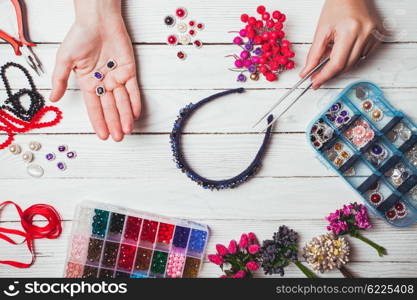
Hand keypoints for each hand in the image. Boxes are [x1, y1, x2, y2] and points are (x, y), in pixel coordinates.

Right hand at [50, 0, 140, 140]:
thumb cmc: (79, 36)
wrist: (97, 20)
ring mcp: (117, 77)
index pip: (94, 107)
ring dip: (125, 116)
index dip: (98, 122)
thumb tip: (52, 100)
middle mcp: (103, 82)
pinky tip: (135, 114)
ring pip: (122, 101)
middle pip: (110, 107)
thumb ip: (60, 80)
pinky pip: (133, 89)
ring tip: (126, 131)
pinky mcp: (129, 70)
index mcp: (88, 82)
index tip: (102, 136)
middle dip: (114, 123)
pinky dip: (134, 101)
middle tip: (118, 138)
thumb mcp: (64, 59)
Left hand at [300, 0, 380, 88]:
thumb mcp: (321, 30)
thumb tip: (307, 71)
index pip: (336, 63)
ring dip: (340, 65)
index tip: (315, 83)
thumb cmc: (337, 5)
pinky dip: (351, 58)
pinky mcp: (379, 36)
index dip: (324, 76)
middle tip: (317, 76)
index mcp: (350, 30)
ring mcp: (374, 35)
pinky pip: (363, 56)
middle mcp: (365, 33)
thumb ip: (314, 53)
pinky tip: (343, 50)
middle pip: (346, 66)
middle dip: (330, 73)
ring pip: (354, 63)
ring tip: (330, 56)